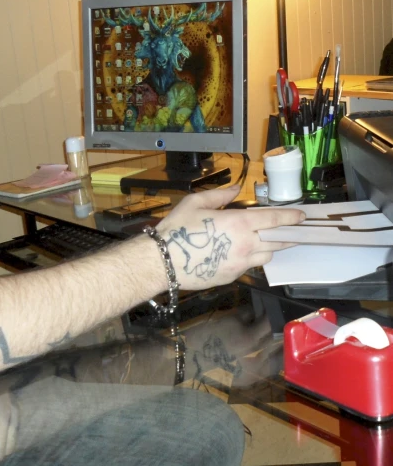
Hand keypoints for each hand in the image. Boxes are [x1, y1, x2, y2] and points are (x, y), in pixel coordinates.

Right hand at [156, 185, 304, 290]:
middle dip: (290, 235)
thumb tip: (235, 189)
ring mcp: (240, 264)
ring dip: (270, 248)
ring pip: (266, 256)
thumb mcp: (195, 203)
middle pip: (278, 241)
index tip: (302, 216)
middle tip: (297, 231)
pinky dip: (250, 259)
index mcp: (239, 223)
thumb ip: (219, 196)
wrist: (162, 262)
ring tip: (268, 242)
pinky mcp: (232, 277)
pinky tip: (241, 254)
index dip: (291, 217)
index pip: (274, 219)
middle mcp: (246, 244)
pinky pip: (249, 266)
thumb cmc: (177, 230)